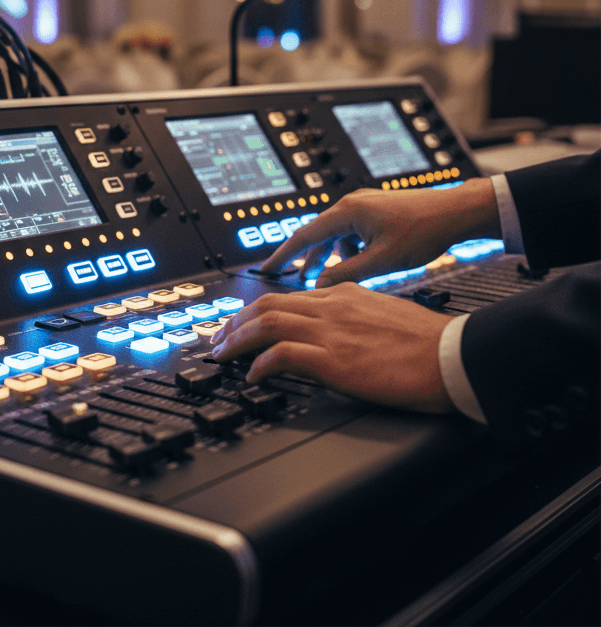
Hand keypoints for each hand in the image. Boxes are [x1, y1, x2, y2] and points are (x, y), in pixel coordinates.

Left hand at [209, 283, 453, 412]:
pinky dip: (259, 364)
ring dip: (236, 339)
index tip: (242, 322)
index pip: (287, 296)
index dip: (257, 309)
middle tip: (217, 338)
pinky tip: (252, 376)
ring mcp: (331, 332)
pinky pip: (281, 356)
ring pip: (266, 324)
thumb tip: (333, 333)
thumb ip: (354, 317)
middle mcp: (332, 306)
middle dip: (235, 321)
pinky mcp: (334, 360)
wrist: (453, 356)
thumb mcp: (383, 315)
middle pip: (267, 304)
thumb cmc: (428, 343)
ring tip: (221, 354)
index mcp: (344, 294)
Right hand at [260, 178, 500, 287]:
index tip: (267, 268)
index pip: (303, 236)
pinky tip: (363, 266)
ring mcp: (364, 207)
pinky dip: (351, 251)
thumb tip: (321, 287)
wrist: (456, 212)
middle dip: (307, 259)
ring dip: (332, 258)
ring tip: (331, 279)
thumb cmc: (425, 230)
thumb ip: (347, 275)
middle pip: (318, 235)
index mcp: (347, 212)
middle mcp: (351, 205)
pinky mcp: (376, 213)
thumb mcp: (381, 260)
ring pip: (337, 237)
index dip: (283, 255)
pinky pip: (353, 234)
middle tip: (292, 278)